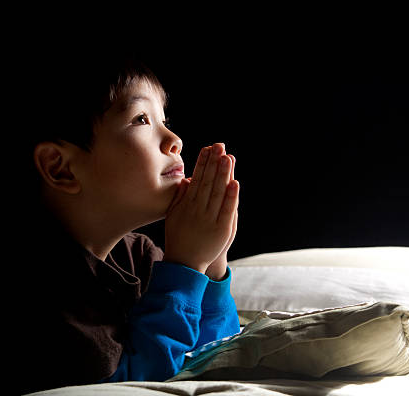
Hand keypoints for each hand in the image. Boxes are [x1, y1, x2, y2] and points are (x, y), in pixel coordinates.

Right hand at [164, 143, 238, 273]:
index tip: (207, 148)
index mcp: (187, 205)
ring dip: (223, 174)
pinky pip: (226, 210)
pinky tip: (235, 182)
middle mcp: (197, 210)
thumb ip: (180, 198)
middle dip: (213, 163)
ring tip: (227, 157)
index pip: (196, 179)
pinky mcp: (221, 230)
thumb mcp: (173, 215)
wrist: (184, 262)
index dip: (202, 163)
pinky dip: (231, 196)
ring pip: (217, 193)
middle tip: (219, 146)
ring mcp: (210, 220)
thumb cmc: (178, 237)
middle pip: (207, 182)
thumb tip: (185, 179)